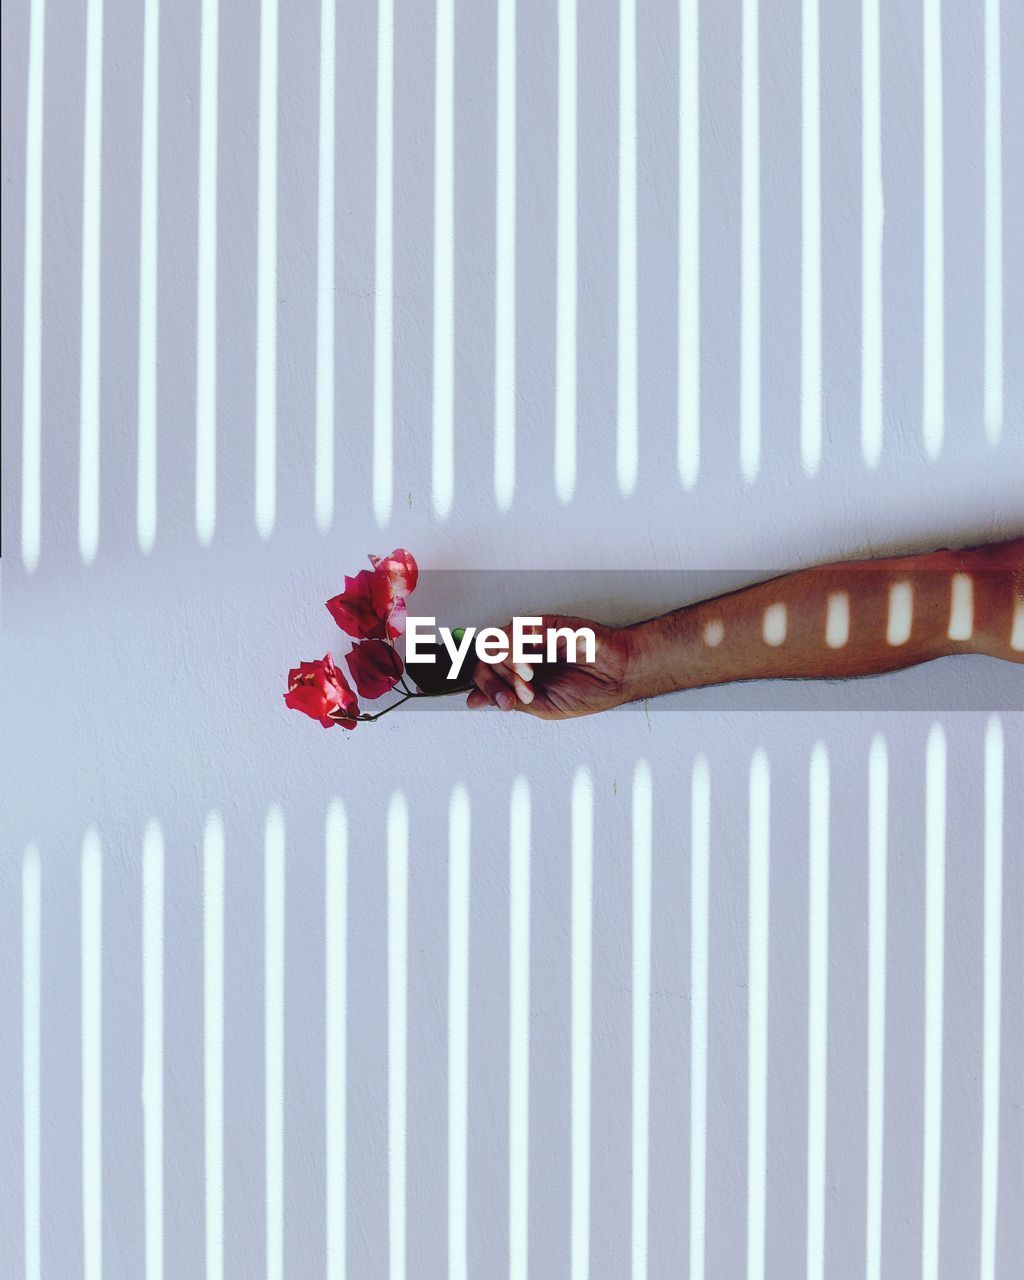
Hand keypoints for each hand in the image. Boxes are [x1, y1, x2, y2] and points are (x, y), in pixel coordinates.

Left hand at [466, 614, 635, 719]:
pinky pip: (513, 632)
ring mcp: (530, 637)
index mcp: (517, 673)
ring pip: (494, 645)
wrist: (619, 676)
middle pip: (483, 659)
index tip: (497, 703)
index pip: (483, 673)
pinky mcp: (542, 625)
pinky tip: (530, 669)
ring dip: (506, 670)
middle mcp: (520, 652)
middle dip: (493, 683)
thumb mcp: (543, 705)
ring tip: (529, 683)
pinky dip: (514, 653)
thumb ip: (509, 698)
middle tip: (515, 698)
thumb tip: (473, 700)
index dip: (484, 688)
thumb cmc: (589, 690)